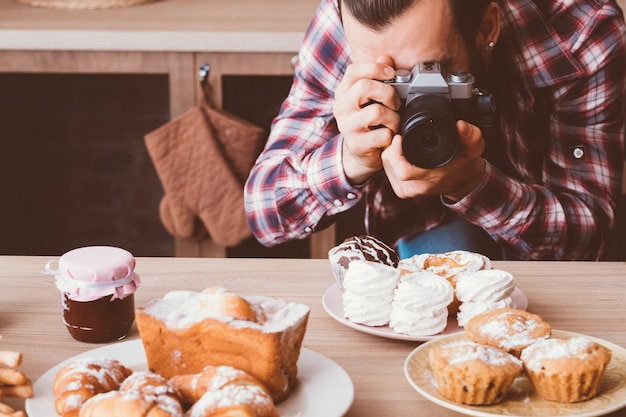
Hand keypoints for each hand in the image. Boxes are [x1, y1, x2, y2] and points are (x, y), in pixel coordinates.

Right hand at [334, 55, 400, 184]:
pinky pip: (383, 134)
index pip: (354, 70)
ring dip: (393, 118)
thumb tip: (386, 57)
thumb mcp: (370, 99)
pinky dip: (392, 135)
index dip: (376, 68)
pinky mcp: (356, 144)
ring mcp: (347, 127)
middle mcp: (341, 108)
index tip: (391, 74)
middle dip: (388, 93)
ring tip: (393, 123)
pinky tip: (389, 137)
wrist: (360, 154)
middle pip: (365, 87)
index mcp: (343, 93)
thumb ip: (377, 77)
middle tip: (395, 103)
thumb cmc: (368, 123)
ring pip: (376, 112)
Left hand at [381, 120, 485, 200]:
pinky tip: (401, 154)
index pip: (403, 169)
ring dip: (391, 153)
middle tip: (401, 136)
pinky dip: (391, 160)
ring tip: (403, 144)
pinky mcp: (401, 191)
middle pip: (390, 164)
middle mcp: (417, 187)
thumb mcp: (473, 148)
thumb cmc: (464, 164)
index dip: (396, 151)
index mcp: (431, 178)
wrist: (461, 181)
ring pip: (387, 167)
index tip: (399, 136)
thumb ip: (471, 136)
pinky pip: (387, 171)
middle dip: (392, 148)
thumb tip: (461, 125)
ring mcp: (407, 191)